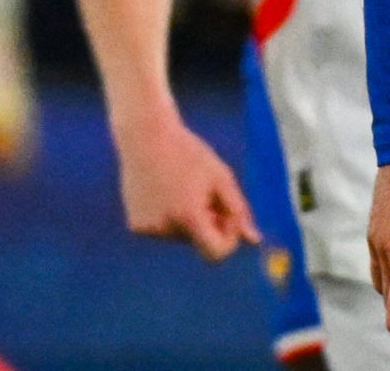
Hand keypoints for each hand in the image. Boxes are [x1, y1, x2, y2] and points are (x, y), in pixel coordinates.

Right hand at [113, 106, 261, 260]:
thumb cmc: (188, 153)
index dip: (229, 239)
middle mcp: (165, 229)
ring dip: (188, 217)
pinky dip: (169, 216)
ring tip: (182, 186)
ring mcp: (147, 229)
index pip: (215, 253)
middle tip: (205, 190)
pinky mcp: (135, 225)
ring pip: (181, 235)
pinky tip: (164, 190)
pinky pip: (162, 229)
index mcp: (189, 217)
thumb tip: (254, 240)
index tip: (230, 218)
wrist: (145, 136)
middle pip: (199, 240)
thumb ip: (238, 211)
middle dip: (208, 222)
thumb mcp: (220, 178)